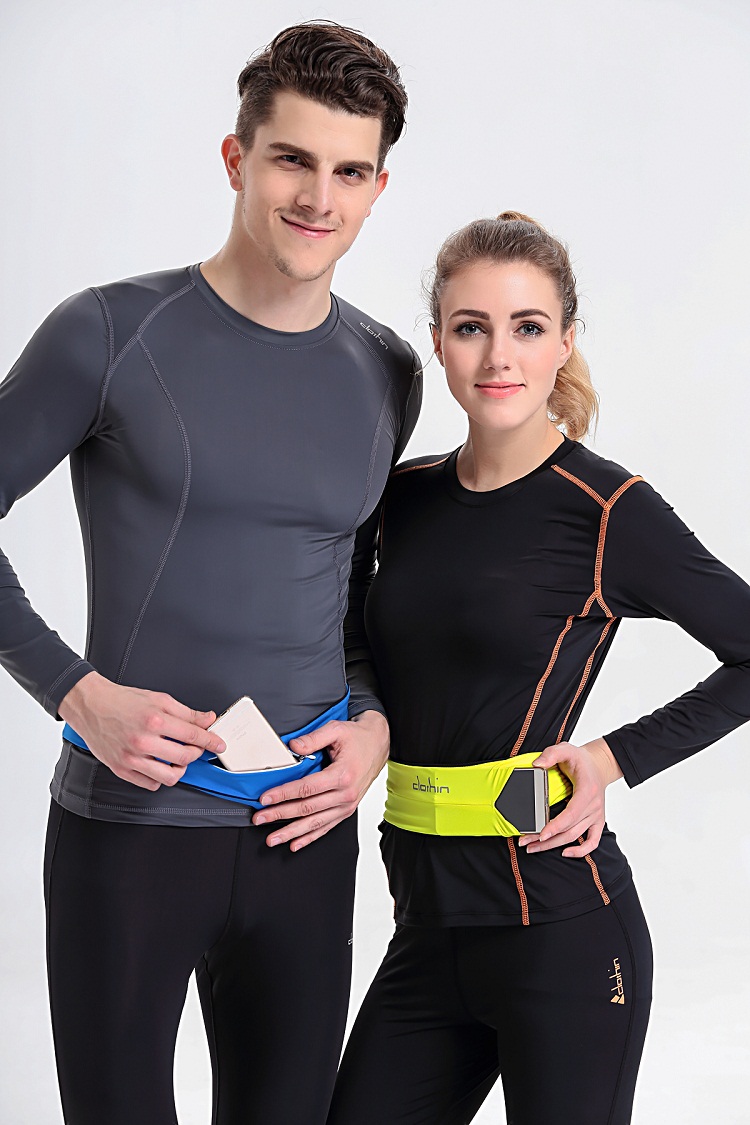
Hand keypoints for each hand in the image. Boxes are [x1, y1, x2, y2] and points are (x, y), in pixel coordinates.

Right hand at [58, 671, 225, 790]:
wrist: (92, 706)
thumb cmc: (122, 701)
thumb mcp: (159, 699)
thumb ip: (186, 712)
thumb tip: (207, 719)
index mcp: (155, 720)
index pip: (193, 735)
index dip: (211, 741)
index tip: (219, 744)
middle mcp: (143, 741)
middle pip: (184, 758)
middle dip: (196, 753)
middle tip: (195, 747)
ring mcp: (131, 758)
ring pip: (169, 777)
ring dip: (180, 769)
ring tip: (178, 759)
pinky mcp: (122, 769)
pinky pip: (150, 784)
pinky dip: (159, 777)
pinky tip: (159, 764)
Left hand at [253, 709, 389, 850]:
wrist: (378, 745)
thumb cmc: (357, 738)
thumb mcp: (336, 730)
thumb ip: (313, 738)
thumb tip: (293, 747)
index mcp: (342, 775)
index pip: (307, 788)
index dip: (283, 794)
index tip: (266, 798)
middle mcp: (345, 794)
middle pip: (307, 808)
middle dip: (280, 815)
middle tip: (260, 818)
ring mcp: (347, 805)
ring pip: (314, 823)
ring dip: (291, 832)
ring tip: (273, 838)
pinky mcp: (346, 810)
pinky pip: (326, 827)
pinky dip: (309, 838)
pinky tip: (295, 843)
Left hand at [518, 737, 622, 858]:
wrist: (599, 765)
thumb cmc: (581, 759)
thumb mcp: (565, 749)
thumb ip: (551, 754)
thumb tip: (536, 765)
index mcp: (587, 791)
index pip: (571, 814)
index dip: (555, 826)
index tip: (541, 834)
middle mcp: (594, 806)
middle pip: (569, 830)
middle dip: (546, 839)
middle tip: (526, 843)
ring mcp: (596, 815)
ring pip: (575, 837)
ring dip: (554, 846)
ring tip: (534, 848)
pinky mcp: (597, 821)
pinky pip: (593, 841)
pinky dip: (581, 851)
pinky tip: (566, 853)